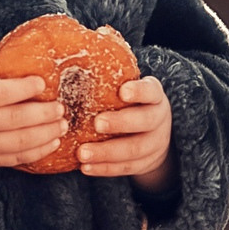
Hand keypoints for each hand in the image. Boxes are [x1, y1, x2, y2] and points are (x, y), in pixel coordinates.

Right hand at [0, 71, 65, 186]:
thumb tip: (24, 61)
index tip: (42, 83)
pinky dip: (38, 152)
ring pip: (20, 142)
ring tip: (63, 125)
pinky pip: (16, 159)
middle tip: (61, 108)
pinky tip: (53, 143)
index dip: (22, 88)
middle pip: (15, 119)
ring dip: (46, 134)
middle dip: (43, 114)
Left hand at [79, 75, 172, 189]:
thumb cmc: (129, 105)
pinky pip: (126, 168)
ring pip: (135, 149)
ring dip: (107, 152)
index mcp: (154, 96)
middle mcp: (159, 118)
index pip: (150, 91)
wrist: (153, 134)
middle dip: (120, 123)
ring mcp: (155, 143)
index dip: (139, 92)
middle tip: (96, 123)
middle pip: (145, 121)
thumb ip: (109, 82)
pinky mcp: (146, 163)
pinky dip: (105, 169)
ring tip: (82, 153)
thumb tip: (70, 61)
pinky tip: (85, 168)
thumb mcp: (128, 90)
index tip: (122, 91)